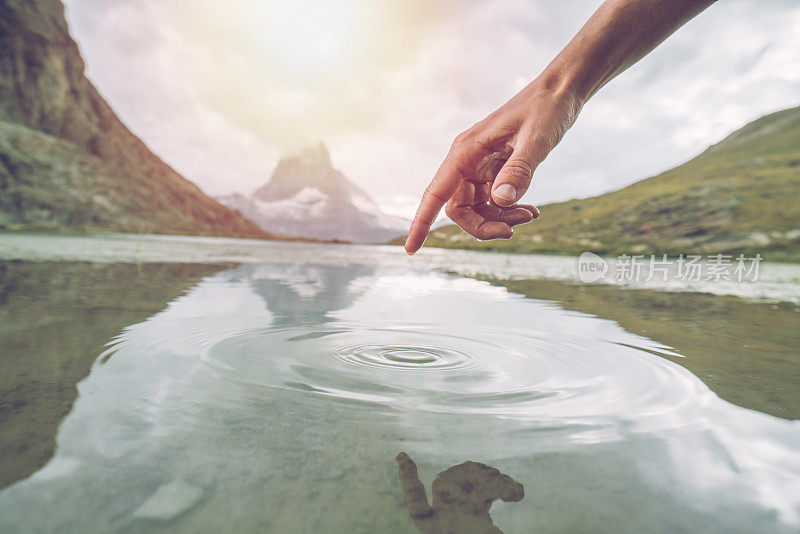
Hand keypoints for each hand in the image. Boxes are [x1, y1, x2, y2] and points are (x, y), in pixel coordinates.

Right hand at [404, 78, 581, 254]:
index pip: (435, 194)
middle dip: (483, 225)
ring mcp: (480, 166)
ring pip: (477, 209)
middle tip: (514, 230)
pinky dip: (509, 211)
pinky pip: (493, 201)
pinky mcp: (496, 170)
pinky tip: (531, 210)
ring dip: (500, 219)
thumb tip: (500, 202)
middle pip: (459, 209)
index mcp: (466, 151)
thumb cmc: (546, 108)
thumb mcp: (537, 139)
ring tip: (531, 215)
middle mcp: (467, 160)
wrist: (560, 91)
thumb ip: (519, 171)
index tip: (411, 250)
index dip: (421, 223)